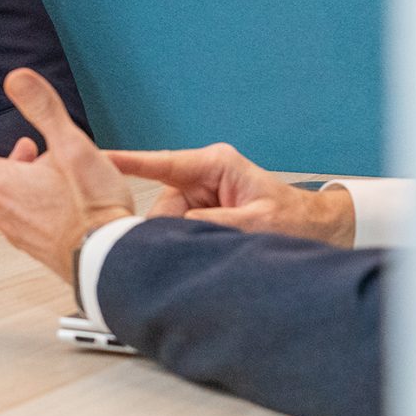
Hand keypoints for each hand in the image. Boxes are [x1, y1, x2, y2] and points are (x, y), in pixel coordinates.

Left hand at [0, 68, 133, 284]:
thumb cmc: (94, 208)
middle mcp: (2, 212)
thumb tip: (17, 77)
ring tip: (28, 154)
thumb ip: (44, 109)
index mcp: (3, 185)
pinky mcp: (34, 244)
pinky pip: (9, 216)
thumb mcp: (73, 146)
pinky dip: (11, 194)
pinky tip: (43, 187)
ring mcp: (17, 232)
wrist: (111, 260)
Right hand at [105, 145, 355, 246]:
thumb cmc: (294, 219)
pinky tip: (205, 256)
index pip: (163, 163)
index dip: (128, 163)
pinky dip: (188, 247)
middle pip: (161, 208)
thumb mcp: (257, 224)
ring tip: (216, 252)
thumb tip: (178, 234)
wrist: (317, 229)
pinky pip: (180, 233)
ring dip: (183, 244)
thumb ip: (216, 226)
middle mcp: (202, 177)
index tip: (98, 159)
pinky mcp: (200, 215)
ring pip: (167, 226)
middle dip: (170, 233)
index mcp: (215, 165)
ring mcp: (199, 196)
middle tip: (192, 250)